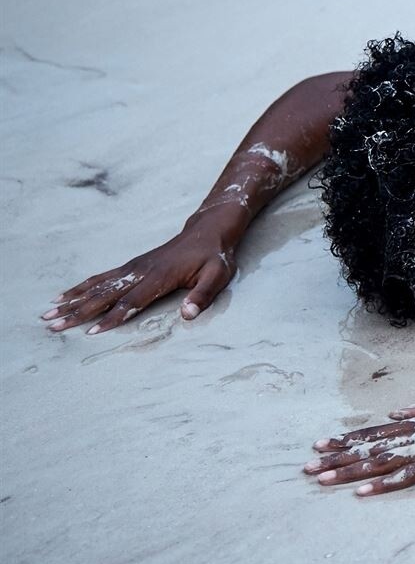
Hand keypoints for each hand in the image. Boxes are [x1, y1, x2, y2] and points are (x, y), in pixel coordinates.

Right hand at [41, 214, 238, 334]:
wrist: (208, 231)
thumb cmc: (214, 256)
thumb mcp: (217, 276)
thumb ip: (202, 296)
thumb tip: (188, 315)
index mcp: (160, 277)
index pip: (131, 302)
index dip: (112, 318)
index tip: (91, 332)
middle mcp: (140, 272)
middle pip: (104, 296)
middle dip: (77, 312)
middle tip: (52, 325)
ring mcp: (133, 268)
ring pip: (97, 286)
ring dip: (72, 301)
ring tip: (48, 313)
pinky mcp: (131, 266)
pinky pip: (101, 278)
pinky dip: (81, 287)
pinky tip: (65, 295)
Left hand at [304, 395, 414, 495]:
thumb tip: (395, 410)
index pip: (373, 431)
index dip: (345, 439)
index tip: (319, 444)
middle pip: (368, 447)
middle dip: (335, 458)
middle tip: (305, 467)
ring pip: (380, 462)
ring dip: (349, 472)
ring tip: (321, 480)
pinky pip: (406, 477)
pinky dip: (383, 485)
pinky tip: (362, 492)